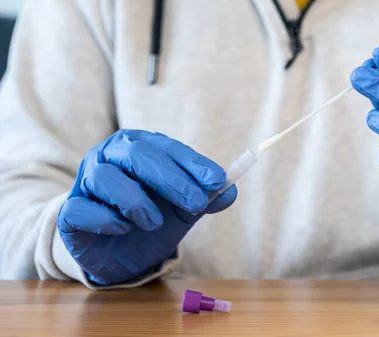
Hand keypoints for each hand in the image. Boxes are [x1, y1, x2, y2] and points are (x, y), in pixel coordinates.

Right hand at [57, 130, 236, 284]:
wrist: (119, 252)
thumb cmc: (153, 218)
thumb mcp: (184, 209)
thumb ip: (205, 198)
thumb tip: (230, 191)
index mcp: (138, 146)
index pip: (166, 147)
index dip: (192, 163)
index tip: (216, 181)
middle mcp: (108, 157)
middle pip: (136, 155)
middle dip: (171, 179)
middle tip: (196, 203)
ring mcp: (85, 182)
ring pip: (105, 177)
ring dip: (136, 200)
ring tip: (155, 222)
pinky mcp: (69, 213)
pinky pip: (81, 209)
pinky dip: (106, 218)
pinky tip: (124, 228)